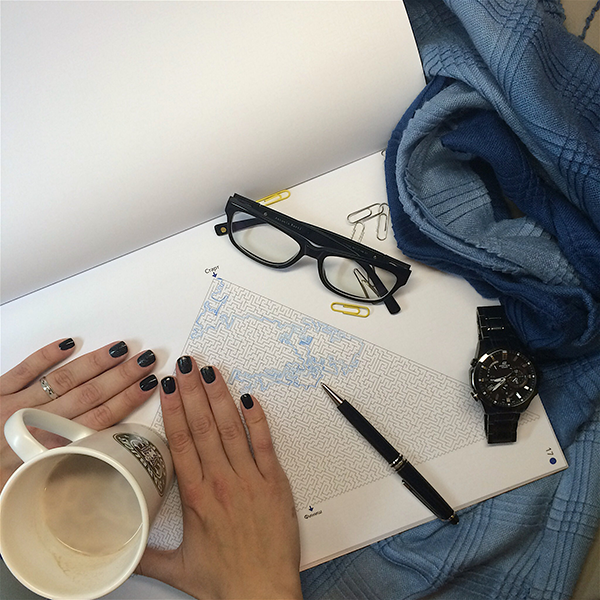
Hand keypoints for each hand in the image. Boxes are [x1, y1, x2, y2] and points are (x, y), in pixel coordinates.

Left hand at [0, 338, 158, 490]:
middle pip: (87, 396)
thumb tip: (90, 470)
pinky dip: (46, 354)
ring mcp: (12, 403)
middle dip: (121, 377)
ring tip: (122, 349)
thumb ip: (53, 479)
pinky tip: (68, 342)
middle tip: (147, 360)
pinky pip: (23, 368)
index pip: (94, 424)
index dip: (125, 403)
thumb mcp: (16, 498)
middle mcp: (31, 424)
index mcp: (40, 453)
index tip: (148, 388)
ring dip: (96, 362)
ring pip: (64, 379)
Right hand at [138, 358, 301, 599]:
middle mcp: (222, 482)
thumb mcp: (176, 568)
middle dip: (193, 392)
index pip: (180, 442)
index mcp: (196, 497)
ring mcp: (250, 479)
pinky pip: (264, 443)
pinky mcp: (274, 481)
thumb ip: (144, 552)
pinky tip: (250, 397)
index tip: (167, 386)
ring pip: (232, 428)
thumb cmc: (223, 581)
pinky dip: (258, 418)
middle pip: (204, 427)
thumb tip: (118, 546)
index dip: (173, 410)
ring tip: (211, 372)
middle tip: (186, 364)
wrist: (263, 593)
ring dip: (220, 397)